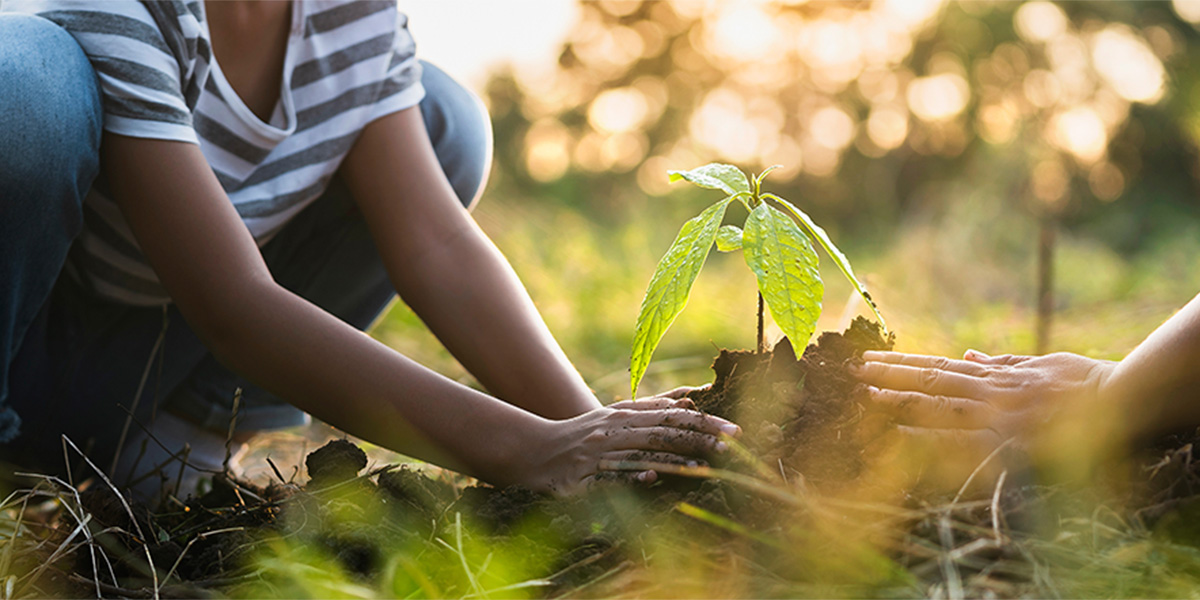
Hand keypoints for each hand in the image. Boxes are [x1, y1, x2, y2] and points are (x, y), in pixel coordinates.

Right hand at [521, 387, 741, 495]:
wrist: (533, 450)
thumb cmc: (582, 435)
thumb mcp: (616, 416)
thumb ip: (651, 409)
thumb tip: (690, 403)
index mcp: (624, 416)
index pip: (672, 417)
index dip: (704, 423)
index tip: (736, 429)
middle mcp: (614, 431)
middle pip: (661, 433)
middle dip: (698, 438)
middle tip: (732, 445)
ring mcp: (598, 455)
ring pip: (639, 453)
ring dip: (673, 459)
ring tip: (703, 464)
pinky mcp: (581, 479)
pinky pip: (609, 478)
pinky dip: (631, 477)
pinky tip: (651, 479)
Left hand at [853, 350, 1116, 486]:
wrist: (1123, 400)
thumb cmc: (1084, 382)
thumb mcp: (1041, 362)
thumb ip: (1001, 362)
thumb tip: (966, 353)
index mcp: (994, 376)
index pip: (935, 367)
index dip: (899, 364)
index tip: (866, 359)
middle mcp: (989, 394)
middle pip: (928, 383)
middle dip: (887, 378)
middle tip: (849, 373)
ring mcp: (998, 418)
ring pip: (938, 407)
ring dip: (900, 402)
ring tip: (864, 397)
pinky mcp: (1010, 445)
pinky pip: (961, 444)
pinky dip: (931, 440)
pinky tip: (902, 438)